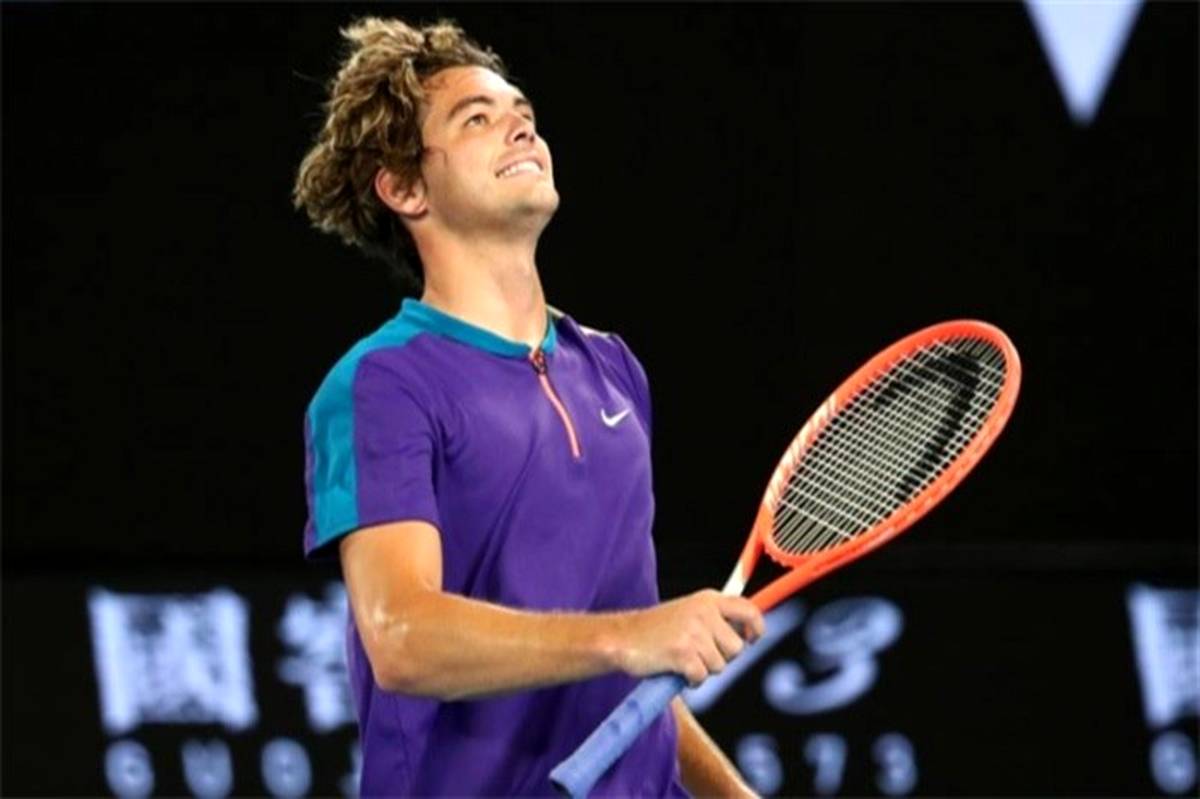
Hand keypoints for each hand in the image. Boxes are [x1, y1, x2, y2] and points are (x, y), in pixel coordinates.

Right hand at [616, 590, 764, 685]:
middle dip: (722, 658)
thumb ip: (716, 619)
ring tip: (684, 660)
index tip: (751, 639)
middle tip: (700, 655)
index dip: (756, 628)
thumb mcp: (689, 612)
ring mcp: (693, 633)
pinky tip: (676, 670)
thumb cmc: (656, 630)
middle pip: (736, 648)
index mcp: (708, 600)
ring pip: (720, 666)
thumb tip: (746, 634)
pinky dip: (691, 680)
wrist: (622, 638)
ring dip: (704, 670)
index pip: (749, 610)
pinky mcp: (683, 653)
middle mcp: (703, 612)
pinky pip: (701, 677)